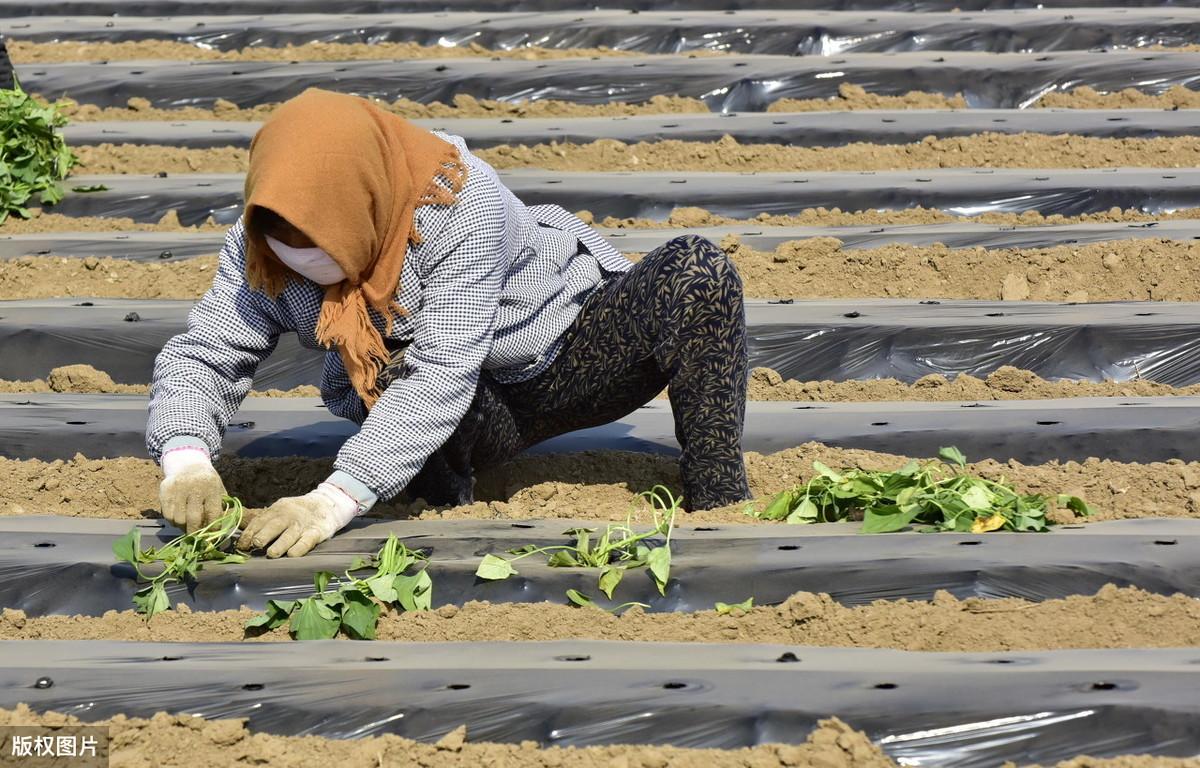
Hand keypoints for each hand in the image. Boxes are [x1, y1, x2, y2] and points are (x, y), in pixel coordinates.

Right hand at [159, 446, 226, 532]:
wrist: (188, 464)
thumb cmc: (207, 482)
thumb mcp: (219, 489)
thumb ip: (221, 508)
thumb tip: (221, 532)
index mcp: (211, 486)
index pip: (213, 513)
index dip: (213, 528)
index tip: (212, 535)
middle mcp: (194, 486)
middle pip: (193, 518)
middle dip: (196, 532)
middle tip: (197, 537)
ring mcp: (178, 488)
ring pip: (178, 519)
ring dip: (183, 527)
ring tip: (188, 525)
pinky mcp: (165, 490)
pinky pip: (167, 515)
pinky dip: (173, 521)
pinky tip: (179, 517)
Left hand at [236, 484, 357, 557]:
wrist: (326, 504)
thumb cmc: (296, 512)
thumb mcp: (280, 510)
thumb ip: (264, 522)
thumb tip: (242, 540)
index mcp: (277, 509)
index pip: (260, 521)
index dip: (249, 533)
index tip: (242, 546)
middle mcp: (289, 516)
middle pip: (274, 525)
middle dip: (263, 535)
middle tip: (255, 544)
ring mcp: (302, 525)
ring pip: (289, 535)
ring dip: (280, 544)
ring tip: (271, 553)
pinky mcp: (316, 532)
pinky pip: (307, 541)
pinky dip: (300, 547)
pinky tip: (292, 554)